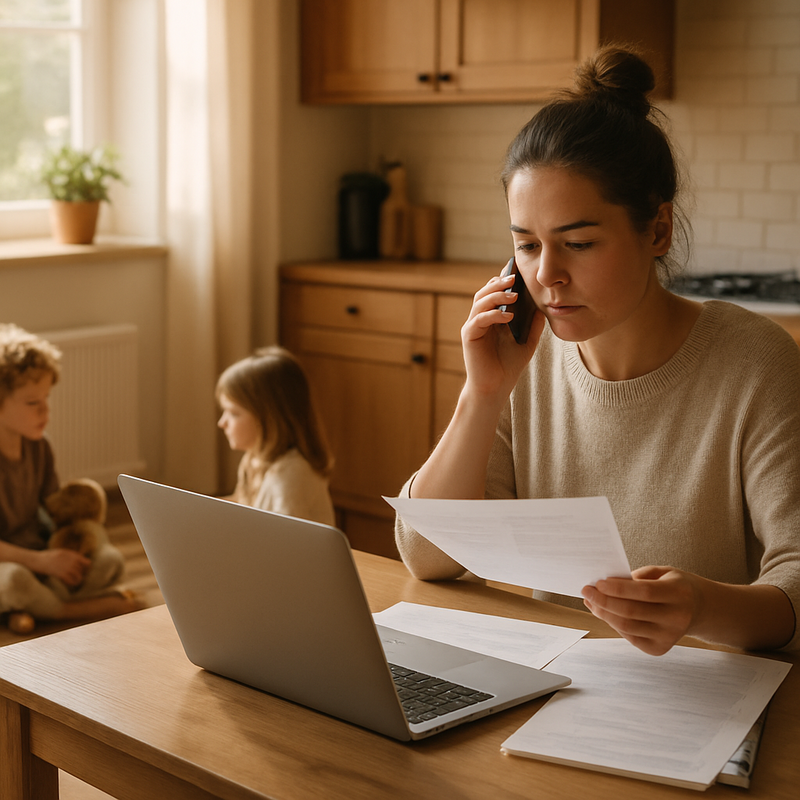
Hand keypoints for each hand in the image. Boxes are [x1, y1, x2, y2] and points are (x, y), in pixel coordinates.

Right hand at [35, 548, 90, 587]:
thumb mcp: (60, 553)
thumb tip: (81, 563)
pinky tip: (69, 585)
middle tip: (77, 579)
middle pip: (83, 571)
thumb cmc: (46, 557)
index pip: (87, 562)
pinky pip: (71, 581)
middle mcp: (70, 559)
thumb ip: (70, 557)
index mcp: (71, 554)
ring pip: (79, 576)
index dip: (86, 569)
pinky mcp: (60, 573)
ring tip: (75, 583)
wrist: (34, 559)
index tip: (83, 572)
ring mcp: (66, 566)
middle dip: (81, 575)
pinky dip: (72, 584)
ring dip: (77, 581)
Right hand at [460, 272, 544, 398]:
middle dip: (499, 283)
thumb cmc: (508, 367)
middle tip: (515, 278)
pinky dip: (493, 315)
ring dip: (496, 295)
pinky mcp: (469, 336)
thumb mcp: (527, 343)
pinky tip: (508, 316)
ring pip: (480, 302)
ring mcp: (473, 326)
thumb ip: (533, 327)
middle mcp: (480, 319)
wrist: (495, 388)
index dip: (503, 280)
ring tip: (514, 294)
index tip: (517, 271)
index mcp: (492, 318)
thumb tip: (542, 308)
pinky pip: (479, 319)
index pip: (494, 293)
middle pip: (485, 292)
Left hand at [581, 566, 700, 655]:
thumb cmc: (676, 587)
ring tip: (591, 601)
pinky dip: (613, 623)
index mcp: (679, 594)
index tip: (598, 582)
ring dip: (603, 613)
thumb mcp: (663, 573)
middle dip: (603, 601)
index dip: (618, 588)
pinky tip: (604, 613)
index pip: (644, 592)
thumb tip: (607, 583)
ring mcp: (669, 636)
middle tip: (587, 591)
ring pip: (627, 627)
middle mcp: (677, 618)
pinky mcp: (660, 648)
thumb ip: (637, 577)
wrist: (700, 610)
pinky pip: (629, 636)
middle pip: (631, 612)